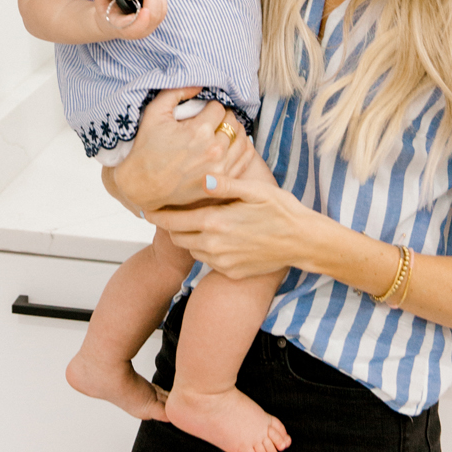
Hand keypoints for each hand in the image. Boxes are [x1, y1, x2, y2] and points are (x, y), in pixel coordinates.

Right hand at [90, 0, 166, 40]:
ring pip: (160, 13)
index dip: (141, 20)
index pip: (134, 28)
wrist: (111, 21)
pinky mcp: (155, 23)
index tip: (145, 10)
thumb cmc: (105, 11)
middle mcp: (137, 31)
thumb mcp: (99, 0)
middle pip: (152, 18)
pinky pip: (163, 10)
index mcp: (121, 27)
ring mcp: (147, 28)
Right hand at [113, 90, 256, 210]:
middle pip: (232, 122)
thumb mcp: (154, 113)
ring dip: (233, 132)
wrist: (142, 185)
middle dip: (223, 118)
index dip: (210, 107)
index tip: (202, 112)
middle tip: (212, 121)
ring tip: (221, 132)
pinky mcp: (223, 182)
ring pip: (242, 139)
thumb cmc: (146, 148)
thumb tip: (198, 85)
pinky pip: (246, 159)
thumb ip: (176, 92)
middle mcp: (214, 149)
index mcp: (199, 130)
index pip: (219, 108)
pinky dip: (243, 148)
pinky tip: (232, 145)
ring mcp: (221, 168)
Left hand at [159, 173, 314, 278]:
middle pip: (177, 237)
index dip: (157, 214)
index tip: (148, 208)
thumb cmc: (281, 210)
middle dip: (170, 226)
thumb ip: (223, 184)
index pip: (172, 221)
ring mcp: (222, 262)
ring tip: (195, 222)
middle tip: (170, 213)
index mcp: (215, 222)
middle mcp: (214, 245)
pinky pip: (208, 261)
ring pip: (191, 250)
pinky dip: (206, 249)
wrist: (304, 242)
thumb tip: (199, 178)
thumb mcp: (254, 190)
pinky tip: (217, 236)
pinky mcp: (231, 272)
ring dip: (188, 237)